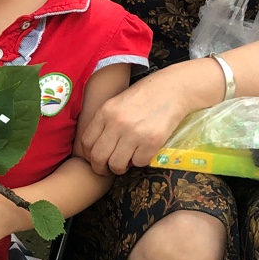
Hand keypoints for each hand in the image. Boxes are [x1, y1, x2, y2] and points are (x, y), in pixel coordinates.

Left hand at [79, 62, 213, 174]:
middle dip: (100, 168)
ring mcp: (134, 133)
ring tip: (124, 164)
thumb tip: (95, 147)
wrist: (172, 89)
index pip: (86, 142)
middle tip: (105, 170)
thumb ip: (105, 122)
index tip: (94, 159)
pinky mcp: (152, 141)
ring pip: (116, 164)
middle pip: (98, 157)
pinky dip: (139, 162)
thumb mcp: (116, 103)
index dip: (88, 155)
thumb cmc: (143, 95)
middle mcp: (117, 123)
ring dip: (119, 168)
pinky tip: (142, 153)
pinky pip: (138, 163)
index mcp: (105, 112)